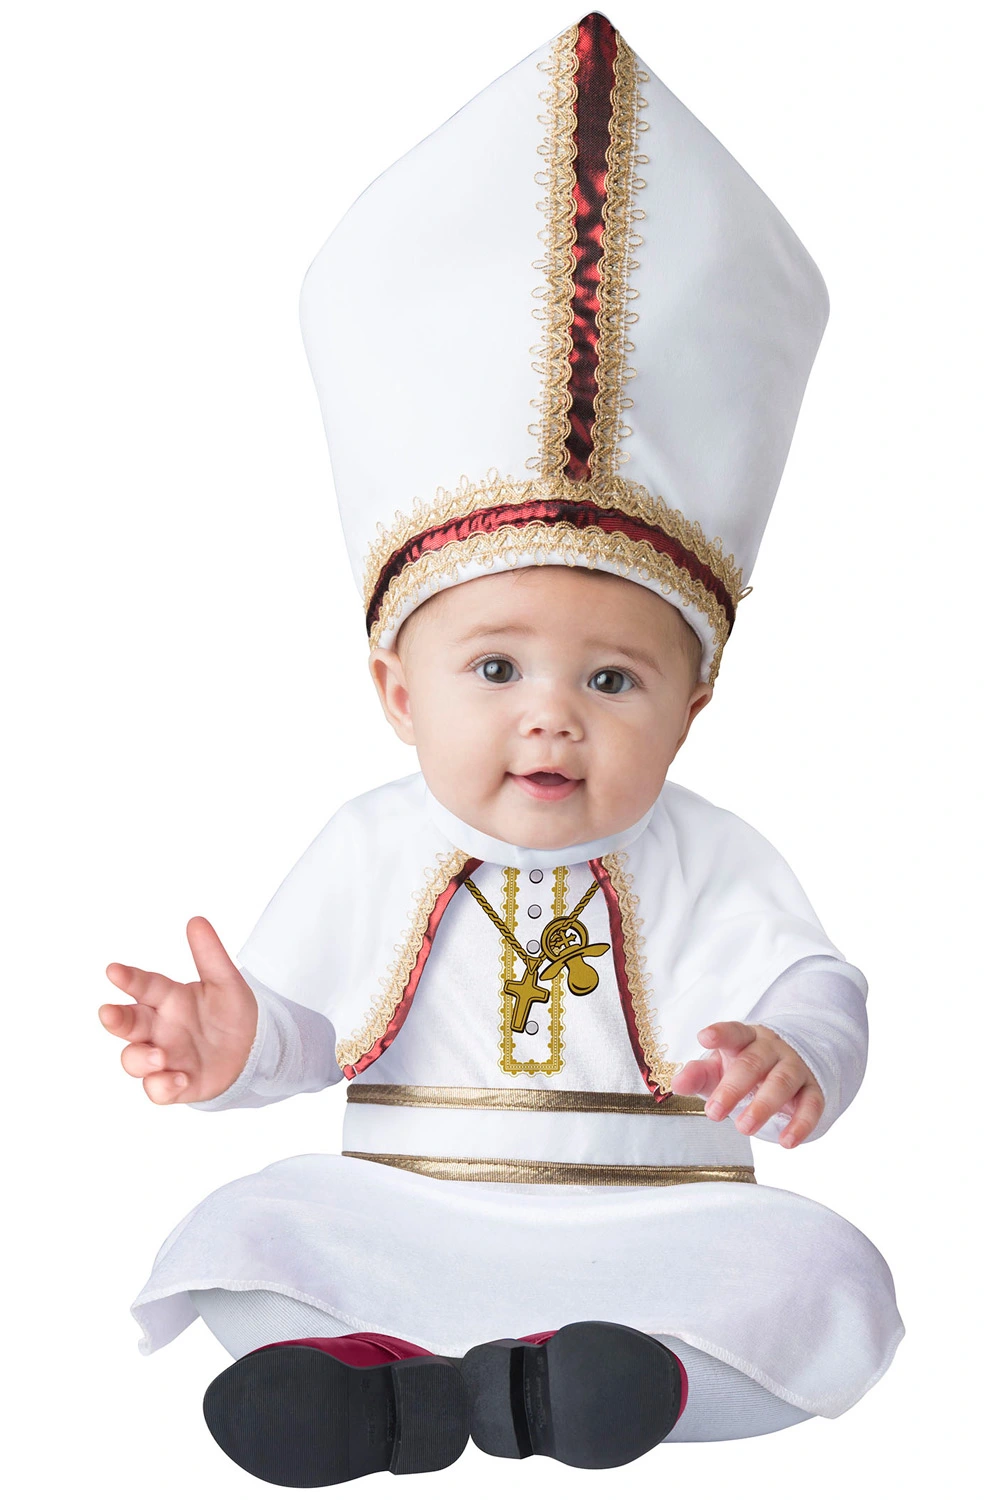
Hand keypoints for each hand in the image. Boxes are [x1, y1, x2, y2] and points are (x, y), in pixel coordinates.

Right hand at [100, 917, 257, 1104]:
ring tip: (160, 1056)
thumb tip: (197, 920)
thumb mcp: (225, 981)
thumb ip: (210, 954)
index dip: (128, 979)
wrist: (254, 1049)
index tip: (113, 970)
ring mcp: (165, 1057)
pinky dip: (162, 1086)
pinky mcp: (177, 1083)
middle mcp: (160, 1028)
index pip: (144, 985)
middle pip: (128, 1023)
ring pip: (134, 1059)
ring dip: (140, 1058)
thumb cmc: (231, 1013)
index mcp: (169, 999)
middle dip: (116, 1019)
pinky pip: (158, 1090)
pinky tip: (178, 1078)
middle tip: (109, 1013)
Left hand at [670, 1021, 823, 1147]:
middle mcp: (772, 1048)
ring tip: (744, 1128)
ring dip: (763, 1105)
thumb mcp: (718, 1068)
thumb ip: (697, 1074)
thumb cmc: (742, 1068)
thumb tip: (677, 1084)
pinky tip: (787, 1142)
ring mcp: (795, 1067)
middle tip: (714, 1113)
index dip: (720, 1033)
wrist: (787, 1067)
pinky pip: (812, 1105)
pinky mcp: (813, 1089)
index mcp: (745, 1038)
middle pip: (753, 1063)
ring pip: (782, 1082)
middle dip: (732, 1088)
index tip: (704, 1037)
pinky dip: (801, 1124)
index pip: (733, 1032)